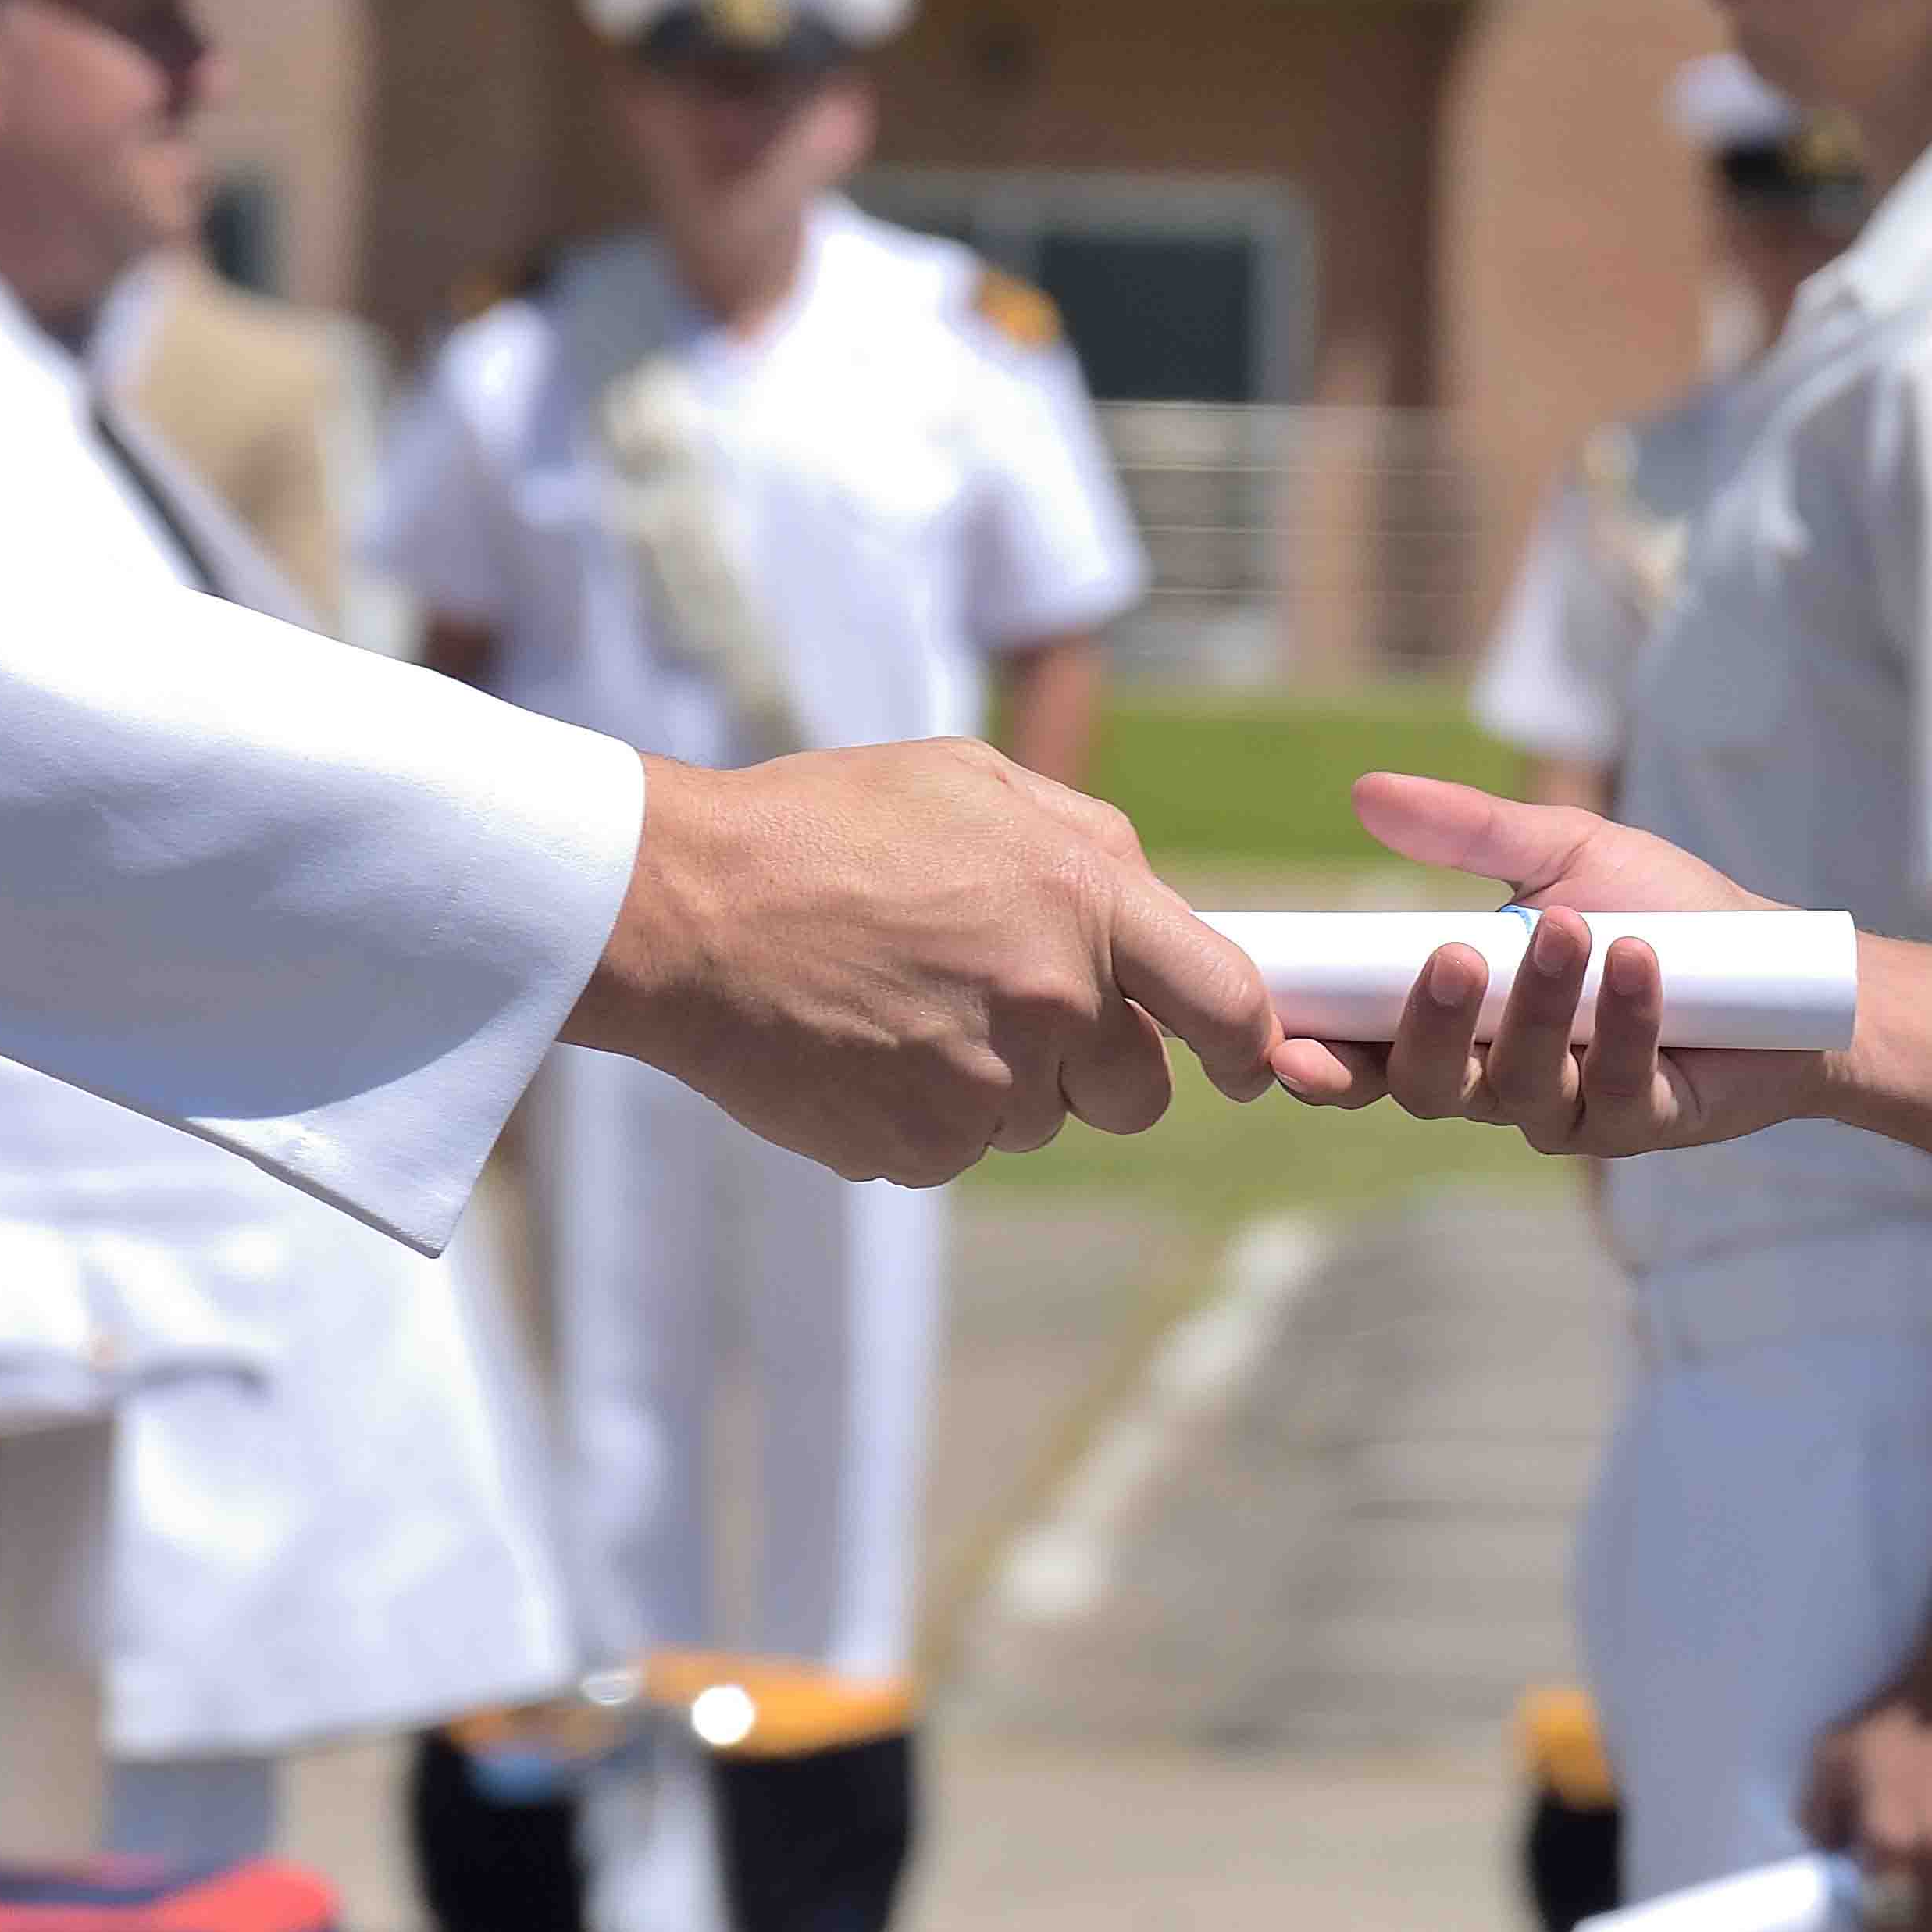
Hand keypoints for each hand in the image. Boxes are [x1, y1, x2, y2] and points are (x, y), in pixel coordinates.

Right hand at [563, 740, 1279, 1183]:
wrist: (682, 909)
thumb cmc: (824, 827)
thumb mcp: (973, 782)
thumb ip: (1088, 844)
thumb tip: (1157, 906)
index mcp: (1085, 901)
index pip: (1229, 1003)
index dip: (1249, 1044)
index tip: (1248, 1061)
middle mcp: (1053, 1000)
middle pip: (1139, 1092)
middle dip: (1100, 1067)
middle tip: (1018, 1014)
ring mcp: (987, 1083)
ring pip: (1045, 1120)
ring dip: (1004, 1083)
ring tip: (910, 1006)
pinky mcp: (921, 1148)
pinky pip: (963, 1149)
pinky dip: (929, 1114)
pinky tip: (868, 1047)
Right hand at [1266, 774, 1827, 1153]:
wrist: (1776, 963)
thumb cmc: (1659, 907)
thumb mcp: (1560, 853)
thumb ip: (1467, 832)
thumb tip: (1366, 792)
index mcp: (1459, 1024)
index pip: (1367, 1054)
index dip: (1320, 1057)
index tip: (1283, 1040)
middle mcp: (1498, 1080)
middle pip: (1426, 1086)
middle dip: (1430, 1027)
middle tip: (1451, 956)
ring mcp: (1570, 1109)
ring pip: (1518, 1087)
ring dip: (1537, 1008)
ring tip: (1567, 931)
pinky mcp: (1643, 1123)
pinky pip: (1617, 1088)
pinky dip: (1623, 1021)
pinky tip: (1635, 961)